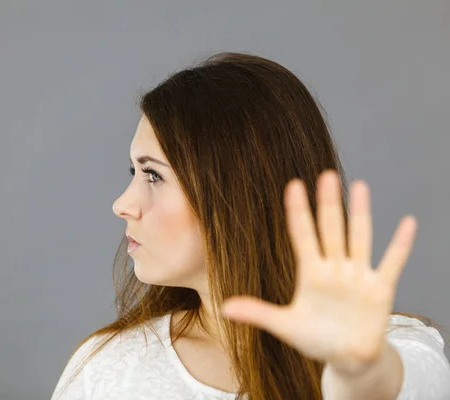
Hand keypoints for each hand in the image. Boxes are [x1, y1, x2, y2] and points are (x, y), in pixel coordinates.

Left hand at [221, 170, 417, 376]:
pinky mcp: (380, 290)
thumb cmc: (315, 339)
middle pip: (331, 229)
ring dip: (361, 213)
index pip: (302, 235)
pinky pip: (392, 263)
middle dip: (328, 203)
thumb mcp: (285, 326)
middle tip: (326, 174)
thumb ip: (258, 313)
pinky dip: (401, 245)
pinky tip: (407, 222)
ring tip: (360, 186)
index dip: (298, 211)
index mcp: (310, 273)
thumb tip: (224, 307)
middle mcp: (334, 269)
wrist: (347, 359)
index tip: (293, 185)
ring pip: (359, 238)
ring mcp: (357, 276)